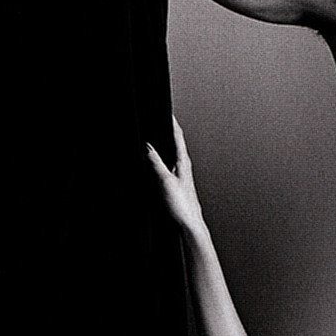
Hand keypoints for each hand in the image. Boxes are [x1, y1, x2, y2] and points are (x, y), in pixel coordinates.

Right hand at [146, 116, 203, 231]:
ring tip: (157, 136)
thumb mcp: (164, 180)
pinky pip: (167, 167)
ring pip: (171, 155)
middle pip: (175, 143)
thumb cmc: (182, 205)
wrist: (188, 225)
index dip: (172, 122)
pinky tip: (155, 162)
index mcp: (184, 162)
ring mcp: (180, 176)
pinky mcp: (175, 185)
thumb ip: (155, 161)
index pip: (178, 136)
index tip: (167, 110)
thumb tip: (147, 145)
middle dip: (167, 130)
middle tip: (160, 118)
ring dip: (164, 145)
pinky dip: (160, 160)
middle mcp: (184, 167)